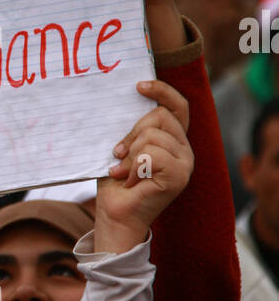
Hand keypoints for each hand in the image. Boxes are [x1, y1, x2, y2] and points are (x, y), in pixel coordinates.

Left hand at [94, 79, 191, 249]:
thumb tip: (125, 98)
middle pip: (160, 116)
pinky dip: (133, 166)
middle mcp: (185, 150)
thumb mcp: (124, 147)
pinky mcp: (179, 176)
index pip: (178, 106)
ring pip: (152, 136)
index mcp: (174, 140)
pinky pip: (152, 154)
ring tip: (123, 172)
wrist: (115, 214)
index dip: (162, 91)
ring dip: (130, 154)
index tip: (138, 86)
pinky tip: (129, 180)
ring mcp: (185, 163)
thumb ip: (133, 128)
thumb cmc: (116, 181)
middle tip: (118, 154)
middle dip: (132, 133)